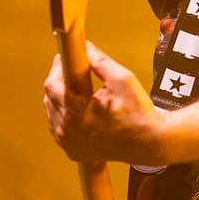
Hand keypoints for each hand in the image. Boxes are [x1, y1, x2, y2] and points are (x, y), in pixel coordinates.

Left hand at [43, 42, 169, 165]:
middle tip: (75, 73)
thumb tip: (86, 49)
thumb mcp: (122, 79)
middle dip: (60, 82)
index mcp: (77, 115)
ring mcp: (68, 143)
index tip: (64, 59)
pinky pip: (59, 127)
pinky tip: (79, 108)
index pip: (51, 85)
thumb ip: (100, 61)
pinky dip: (64, 116)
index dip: (57, 68)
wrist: (148, 142)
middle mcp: (68, 132)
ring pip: (52, 112)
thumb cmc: (138, 115)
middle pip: (49, 98)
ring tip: (80, 91)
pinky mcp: (73, 150)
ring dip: (61, 98)